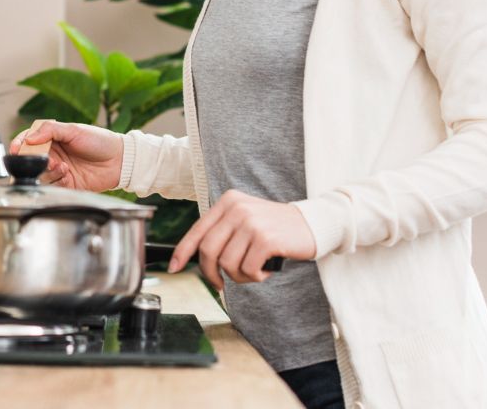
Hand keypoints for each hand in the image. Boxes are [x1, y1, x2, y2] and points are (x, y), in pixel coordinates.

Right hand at [8, 119, 122, 191]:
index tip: (16, 149)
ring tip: (63, 167)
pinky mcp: (66, 185)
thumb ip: (50, 131)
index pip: (28, 141)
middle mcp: (53, 155)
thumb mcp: (74, 130)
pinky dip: (57, 181)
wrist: (120, 160)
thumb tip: (29, 137)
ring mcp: (59, 170)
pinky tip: (68, 175)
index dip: (19, 145)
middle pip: (31, 161)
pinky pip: (53, 186)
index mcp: (52, 139)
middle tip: (48, 160)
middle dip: (35, 161)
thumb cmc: (100, 141)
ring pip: (40, 175)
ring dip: (48, 172)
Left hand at [168, 189, 317, 292]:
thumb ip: (224, 233)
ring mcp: (250, 222)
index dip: (182, 252)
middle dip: (212, 274)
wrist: (313, 224)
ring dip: (240, 277)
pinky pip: (247, 270)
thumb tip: (200, 258)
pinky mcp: (265, 239)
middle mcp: (236, 208)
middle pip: (208, 251)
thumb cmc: (276, 229)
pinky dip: (256, 277)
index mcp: (227, 202)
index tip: (174, 268)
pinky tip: (267, 270)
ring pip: (227, 264)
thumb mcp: (246, 220)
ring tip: (255, 271)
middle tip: (221, 285)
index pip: (197, 231)